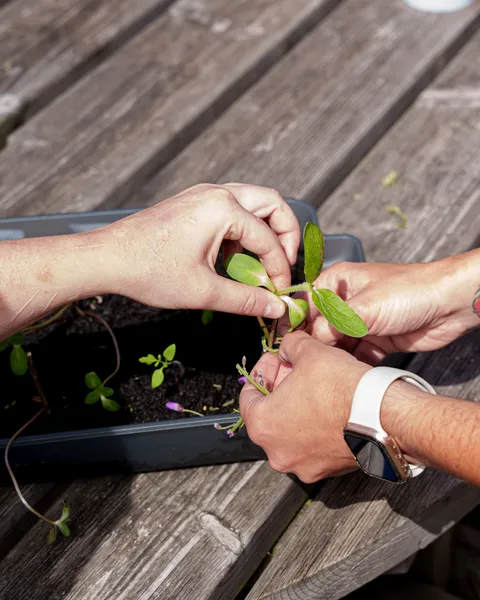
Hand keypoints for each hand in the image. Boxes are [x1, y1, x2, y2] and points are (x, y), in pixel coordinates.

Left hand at [103, 183, 300, 317]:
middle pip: (272, 203)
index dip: (279, 269)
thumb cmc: (149, 271)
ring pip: (252, 202)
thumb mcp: (203, 292)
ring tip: (258, 263)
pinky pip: (231, 208)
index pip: (269, 240)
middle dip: (285, 234)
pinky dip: (242, 229)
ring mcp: (202, 195)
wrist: (107, 258)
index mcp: (223, 209)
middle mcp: (216, 193)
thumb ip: (246, 300)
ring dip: (263, 230)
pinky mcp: (192, 203)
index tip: (278, 293)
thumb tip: (276, 308)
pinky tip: (231, 257)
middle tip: (284, 263)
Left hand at [240, 331, 369, 482]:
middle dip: (280, 388)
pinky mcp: (327, 470)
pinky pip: (313, 445)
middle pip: (269, 414)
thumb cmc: (343, 389)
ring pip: (291, 431)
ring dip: (298, 408)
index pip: (247, 395)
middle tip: (295, 370)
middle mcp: (277, 452)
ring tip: (315, 387)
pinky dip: (316, 427)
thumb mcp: (308, 351)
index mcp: (262, 425)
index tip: (275, 361)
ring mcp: (303, 465)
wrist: (383, 416)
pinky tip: (330, 408)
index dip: (262, 371)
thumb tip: (287, 346)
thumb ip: (289, 345)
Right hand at [301, 254, 479, 363]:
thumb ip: (332, 326)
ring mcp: (361, 321)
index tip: (283, 345)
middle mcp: (345, 302)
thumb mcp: (363, 307)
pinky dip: (349, 366)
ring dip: (331, 359)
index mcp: (337, 282)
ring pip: (335, 345)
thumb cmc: (410, 290)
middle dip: (311, 346)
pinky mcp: (375, 339)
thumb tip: (310, 343)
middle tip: (299, 367)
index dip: (293, 325)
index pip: (304, 304)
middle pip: (318, 328)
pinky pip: (354, 356)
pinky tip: (344, 376)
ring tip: (320, 375)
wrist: (450, 304)